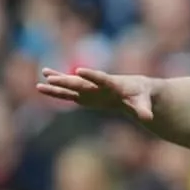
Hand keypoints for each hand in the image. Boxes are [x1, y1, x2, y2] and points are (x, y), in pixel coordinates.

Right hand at [36, 67, 153, 120]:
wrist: (137, 90)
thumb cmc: (142, 95)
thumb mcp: (144, 103)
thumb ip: (143, 109)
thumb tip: (148, 119)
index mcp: (114, 84)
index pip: (102, 79)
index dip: (91, 75)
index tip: (79, 71)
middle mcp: (99, 85)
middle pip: (81, 82)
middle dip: (67, 80)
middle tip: (50, 77)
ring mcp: (91, 89)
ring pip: (72, 86)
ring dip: (58, 82)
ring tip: (42, 75)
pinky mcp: (86, 95)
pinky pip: (70, 93)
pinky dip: (58, 90)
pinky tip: (42, 83)